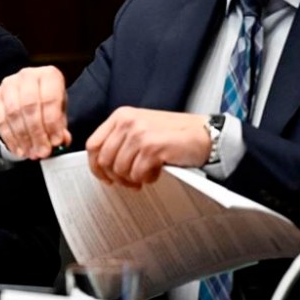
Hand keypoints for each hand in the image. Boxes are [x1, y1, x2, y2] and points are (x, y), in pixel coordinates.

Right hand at [0, 65, 71, 158]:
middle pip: (29, 106)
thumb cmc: (49, 101)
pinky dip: (9, 137)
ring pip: (13, 113)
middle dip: (36, 133)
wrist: (34, 91)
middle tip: (42, 151)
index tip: (55, 141)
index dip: (52, 123)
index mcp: (48, 75)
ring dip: (22, 137)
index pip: (50, 99)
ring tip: (30, 152)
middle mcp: (27, 76)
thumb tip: (62, 141)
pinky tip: (18, 148)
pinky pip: (0, 118)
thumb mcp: (60, 111)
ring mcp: (9, 84)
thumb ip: (61, 126)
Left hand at [86, 107, 210, 187]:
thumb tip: (103, 163)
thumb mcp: (142, 129)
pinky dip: (147, 179)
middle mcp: (127, 122)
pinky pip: (138, 174)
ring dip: (132, 179)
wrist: (206, 134)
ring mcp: (139, 134)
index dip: (95, 166)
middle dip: (115, 177)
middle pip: (104, 160)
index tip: (104, 177)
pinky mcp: (152, 147)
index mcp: (121, 116)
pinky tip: (156, 173)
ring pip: (120, 169)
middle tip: (129, 183)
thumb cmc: (176, 134)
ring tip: (145, 177)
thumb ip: (121, 140)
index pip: (93, 144)